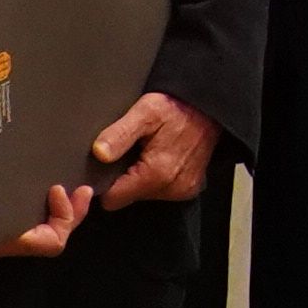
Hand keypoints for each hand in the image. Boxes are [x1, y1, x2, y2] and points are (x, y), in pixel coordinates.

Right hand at [0, 141, 91, 258]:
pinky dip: (33, 211)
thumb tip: (60, 188)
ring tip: (64, 189)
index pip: (51, 243)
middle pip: (46, 240)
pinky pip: (19, 224)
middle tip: (80, 190)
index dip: (66, 217)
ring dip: (52, 213)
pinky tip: (39, 190)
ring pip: (34, 233)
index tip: (61, 189)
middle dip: (68, 215)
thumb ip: (27, 192)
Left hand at [86, 91, 211, 205]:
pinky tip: (162, 156)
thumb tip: (99, 154)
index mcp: (157, 174)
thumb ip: (119, 134)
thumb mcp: (145, 111)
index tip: (109, 162)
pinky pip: (161, 190)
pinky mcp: (189, 188)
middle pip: (128, 197)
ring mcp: (183, 191)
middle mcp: (172, 188)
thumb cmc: (176, 107)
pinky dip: (157, 177)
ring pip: (144, 195)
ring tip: (149, 151)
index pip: (113, 199)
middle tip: (134, 150)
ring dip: (142, 177)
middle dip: (125, 177)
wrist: (208, 107)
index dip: (105, 182)